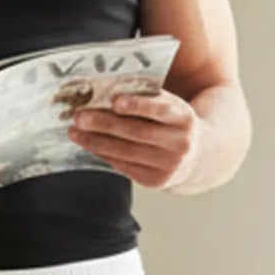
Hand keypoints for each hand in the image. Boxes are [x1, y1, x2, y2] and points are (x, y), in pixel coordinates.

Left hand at [68, 89, 199, 189]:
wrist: (199, 156)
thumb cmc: (173, 124)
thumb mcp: (171, 108)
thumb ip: (147, 100)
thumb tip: (104, 93)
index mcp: (185, 118)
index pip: (160, 110)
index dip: (138, 106)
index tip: (115, 101)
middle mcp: (180, 144)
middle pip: (136, 132)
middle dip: (104, 123)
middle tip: (79, 116)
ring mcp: (169, 166)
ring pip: (126, 151)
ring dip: (95, 141)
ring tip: (75, 132)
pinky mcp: (156, 181)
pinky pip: (123, 166)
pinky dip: (103, 154)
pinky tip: (88, 144)